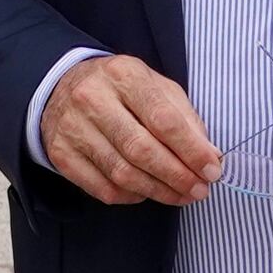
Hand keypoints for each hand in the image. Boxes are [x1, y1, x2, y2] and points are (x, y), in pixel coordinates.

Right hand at [41, 54, 220, 206]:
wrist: (61, 86)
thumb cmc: (120, 88)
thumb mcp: (154, 86)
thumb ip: (184, 117)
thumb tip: (209, 155)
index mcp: (123, 75)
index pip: (163, 118)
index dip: (191, 150)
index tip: (212, 169)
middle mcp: (93, 99)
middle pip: (141, 150)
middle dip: (177, 176)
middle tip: (200, 190)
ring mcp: (72, 128)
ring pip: (122, 174)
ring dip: (158, 191)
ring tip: (181, 196)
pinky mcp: (61, 154)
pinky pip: (103, 188)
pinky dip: (131, 197)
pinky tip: (147, 192)